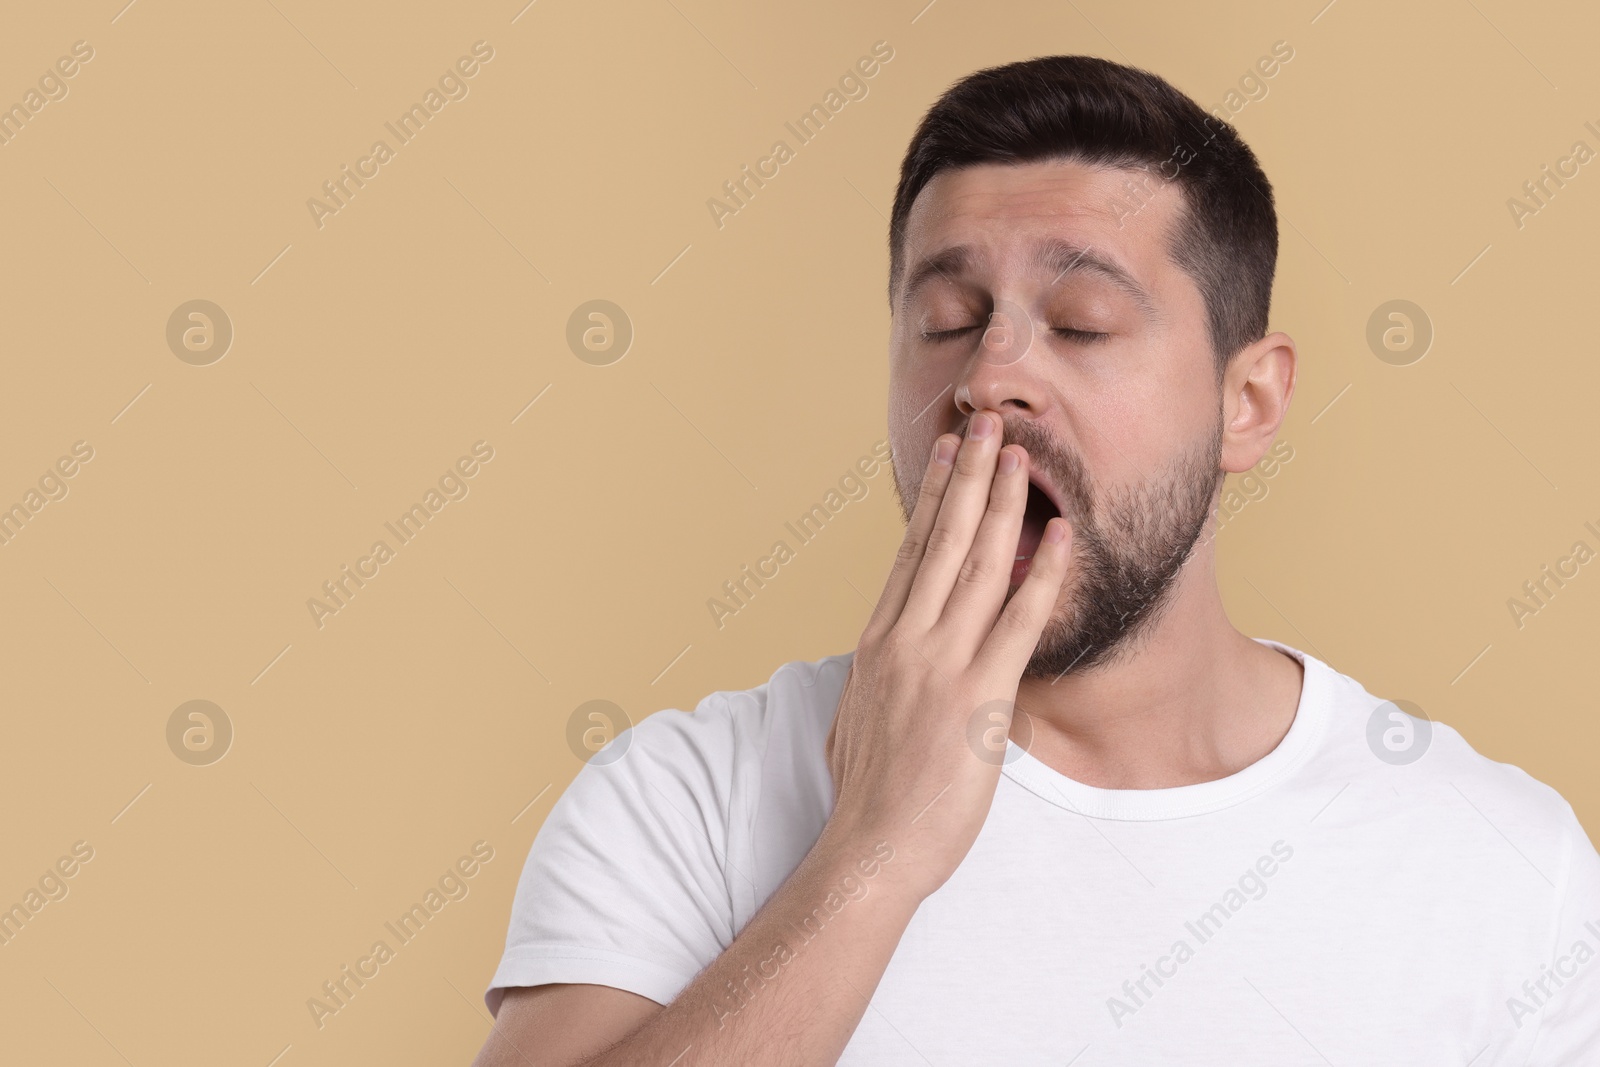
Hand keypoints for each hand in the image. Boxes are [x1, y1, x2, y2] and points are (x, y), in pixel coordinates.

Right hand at [822, 409, 1071, 901]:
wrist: (871, 849)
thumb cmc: (865, 798)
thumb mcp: (854, 720)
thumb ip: (872, 680)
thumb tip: (876, 664)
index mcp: (875, 644)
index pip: (909, 554)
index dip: (933, 499)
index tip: (949, 456)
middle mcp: (905, 641)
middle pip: (941, 541)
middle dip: (969, 478)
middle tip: (989, 427)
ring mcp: (940, 665)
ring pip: (978, 565)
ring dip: (1004, 504)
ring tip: (1023, 457)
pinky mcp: (979, 697)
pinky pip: (1018, 621)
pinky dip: (1044, 574)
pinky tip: (1063, 538)